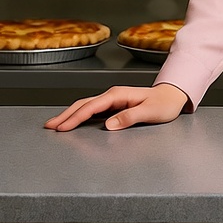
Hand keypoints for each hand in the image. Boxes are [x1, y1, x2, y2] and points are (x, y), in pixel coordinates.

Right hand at [43, 83, 188, 132]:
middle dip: (66, 115)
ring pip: (86, 106)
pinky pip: (92, 109)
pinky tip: (72, 121)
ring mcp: (112, 99)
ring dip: (70, 114)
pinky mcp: (114, 105)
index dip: (76, 117)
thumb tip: (108, 125)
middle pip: (84, 104)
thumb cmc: (164, 104)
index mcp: (118, 94)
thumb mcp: (150, 112)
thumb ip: (130, 117)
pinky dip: (79, 115)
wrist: (172, 97)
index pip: (92, 107)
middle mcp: (113, 95)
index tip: (63, 127)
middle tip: (49, 126)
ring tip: (55, 124)